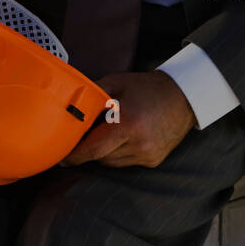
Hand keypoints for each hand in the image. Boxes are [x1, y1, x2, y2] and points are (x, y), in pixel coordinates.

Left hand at [59, 71, 195, 169]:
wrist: (183, 97)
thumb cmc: (146, 87)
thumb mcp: (116, 83)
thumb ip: (92, 95)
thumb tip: (70, 106)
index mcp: (128, 124)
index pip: (93, 149)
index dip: (75, 155)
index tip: (61, 157)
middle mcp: (139, 144)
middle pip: (100, 157)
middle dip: (89, 149)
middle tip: (81, 137)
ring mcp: (148, 155)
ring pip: (112, 162)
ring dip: (104, 151)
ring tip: (108, 131)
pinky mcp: (153, 161)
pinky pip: (126, 162)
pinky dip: (119, 153)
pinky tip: (124, 136)